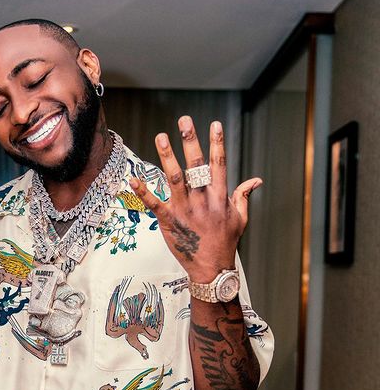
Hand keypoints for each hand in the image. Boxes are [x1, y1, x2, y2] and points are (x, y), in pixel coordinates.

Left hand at [129, 116, 261, 281]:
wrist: (212, 268)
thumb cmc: (226, 243)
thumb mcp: (240, 218)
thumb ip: (244, 196)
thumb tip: (255, 180)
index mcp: (220, 197)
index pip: (219, 164)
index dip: (217, 143)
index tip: (214, 124)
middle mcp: (202, 200)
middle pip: (196, 166)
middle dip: (190, 141)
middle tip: (184, 121)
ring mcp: (185, 210)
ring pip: (175, 179)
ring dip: (167, 157)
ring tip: (161, 137)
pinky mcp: (169, 222)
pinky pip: (154, 204)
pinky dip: (143, 192)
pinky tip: (132, 180)